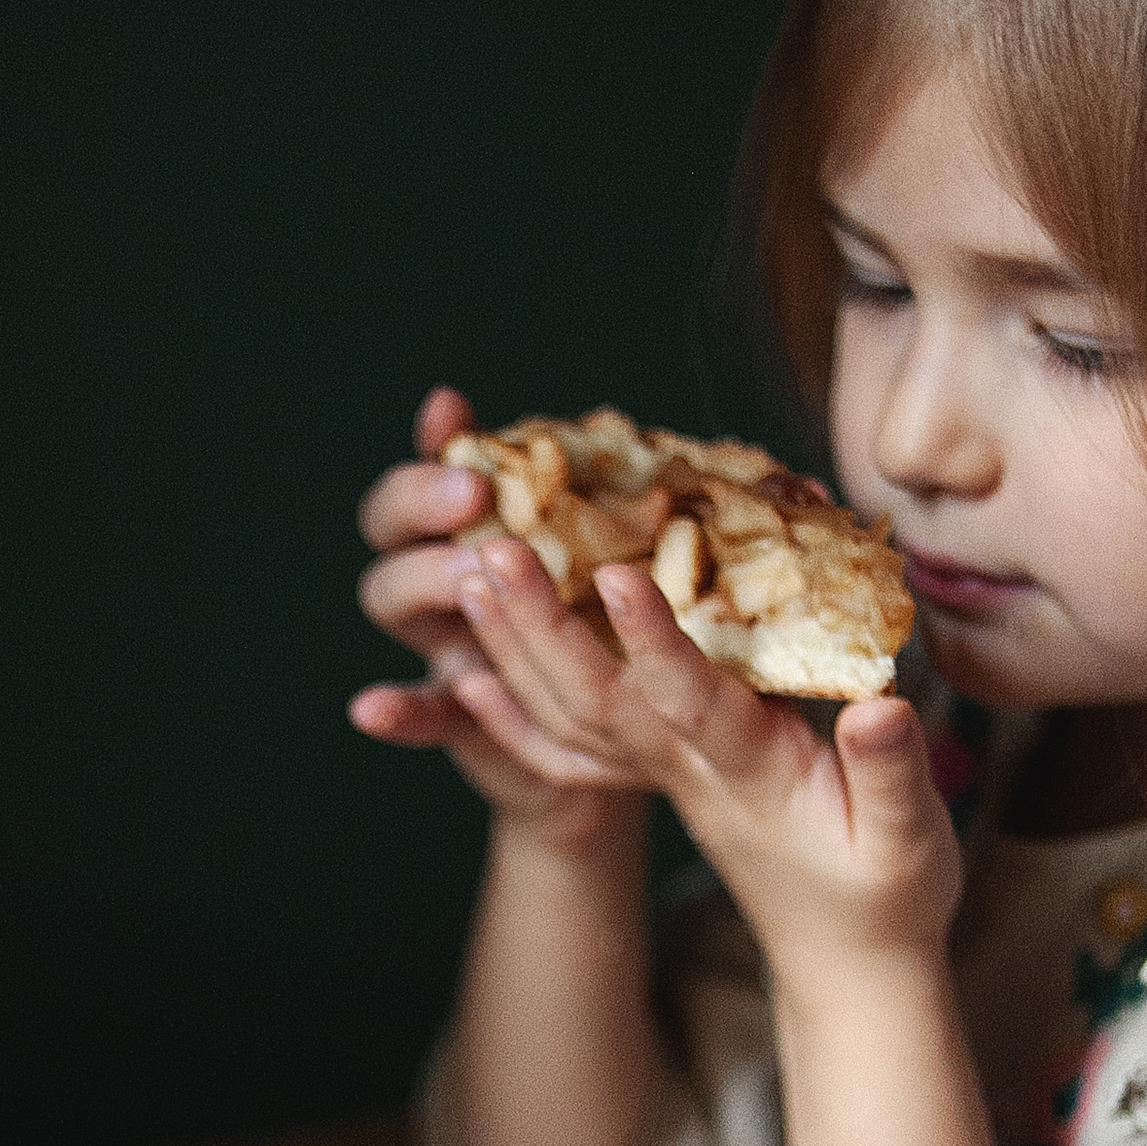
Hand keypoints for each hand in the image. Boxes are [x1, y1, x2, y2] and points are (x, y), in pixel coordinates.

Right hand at [350, 390, 639, 842]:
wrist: (641, 731)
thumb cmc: (650, 613)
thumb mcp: (654, 550)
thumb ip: (655, 500)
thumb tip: (774, 474)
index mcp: (487, 519)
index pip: (437, 460)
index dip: (437, 445)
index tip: (453, 414)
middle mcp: (449, 572)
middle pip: (396, 526)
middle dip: (424, 503)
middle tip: (477, 496)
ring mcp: (446, 641)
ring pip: (399, 600)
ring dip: (426, 581)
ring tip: (470, 577)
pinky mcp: (460, 717)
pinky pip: (422, 713)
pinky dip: (398, 711)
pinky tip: (372, 709)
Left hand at [448, 539, 962, 982]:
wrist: (844, 962)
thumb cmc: (888, 896)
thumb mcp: (911, 841)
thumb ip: (892, 772)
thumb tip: (878, 706)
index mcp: (752, 775)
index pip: (691, 703)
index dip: (655, 640)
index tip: (617, 574)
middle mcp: (691, 773)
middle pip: (602, 700)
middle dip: (546, 626)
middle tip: (494, 551)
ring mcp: (668, 778)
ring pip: (575, 714)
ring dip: (517, 648)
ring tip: (470, 575)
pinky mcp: (665, 776)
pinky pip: (574, 747)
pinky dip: (516, 715)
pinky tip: (470, 678)